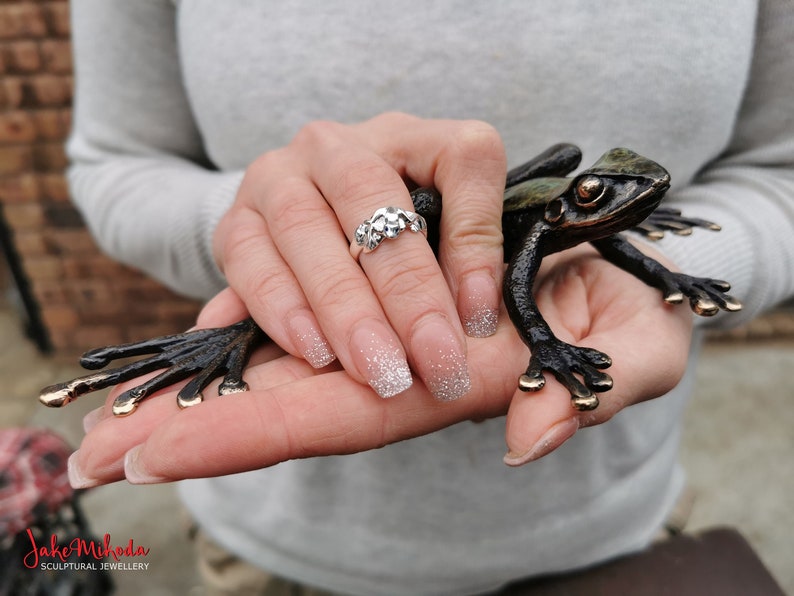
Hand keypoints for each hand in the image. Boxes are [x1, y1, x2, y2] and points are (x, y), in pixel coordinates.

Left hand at [67, 243, 692, 485]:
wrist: (620, 262)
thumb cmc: (630, 316)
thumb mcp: (635, 354)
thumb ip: (591, 395)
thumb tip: (529, 439)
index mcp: (447, 381)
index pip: (331, 415)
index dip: (242, 435)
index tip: (148, 458)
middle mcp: (404, 347)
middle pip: (283, 391)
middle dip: (192, 428)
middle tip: (96, 456)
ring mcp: (395, 296)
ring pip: (289, 337)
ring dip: (215, 374)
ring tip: (120, 423)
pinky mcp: (397, 245)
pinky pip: (310, 291)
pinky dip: (258, 312)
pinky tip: (202, 344)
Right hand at [213, 112, 506, 400]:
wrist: (306, 227)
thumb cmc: (396, 239)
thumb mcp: (444, 237)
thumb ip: (466, 260)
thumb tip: (478, 313)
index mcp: (409, 136)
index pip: (459, 158)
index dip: (476, 234)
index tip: (482, 316)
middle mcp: (336, 145)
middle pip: (369, 196)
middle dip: (405, 290)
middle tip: (434, 360)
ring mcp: (277, 176)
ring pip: (304, 227)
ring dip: (342, 307)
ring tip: (376, 368)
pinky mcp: (234, 219)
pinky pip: (249, 259)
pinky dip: (281, 308)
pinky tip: (314, 352)